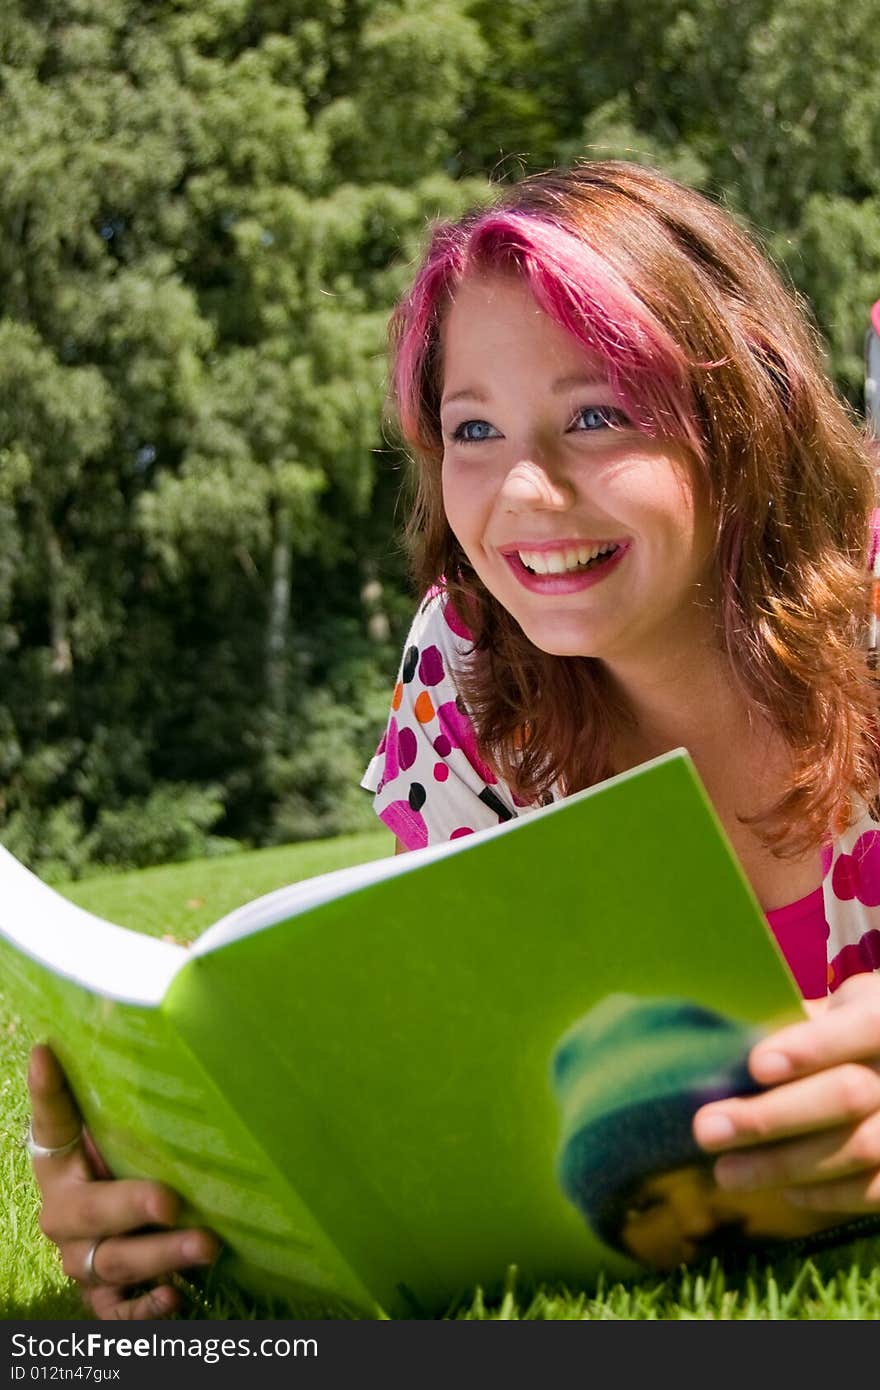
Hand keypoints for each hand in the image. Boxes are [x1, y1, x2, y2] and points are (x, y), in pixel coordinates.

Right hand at [27, 1044, 220, 1318]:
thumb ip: (128, 1109)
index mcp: (60, 1164)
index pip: (51, 1121)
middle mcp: (62, 1214)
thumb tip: (152, 1044)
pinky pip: (118, 1311)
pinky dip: (147, 1309)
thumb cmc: (131, 1169)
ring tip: (207, 1246)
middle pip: (91, 1211)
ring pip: (114, 1262)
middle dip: (131, 1206)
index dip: (48, 1090)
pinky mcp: (100, 1296)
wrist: (126, 1236)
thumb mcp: (124, 1139)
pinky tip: (175, 1297)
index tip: (47, 1053)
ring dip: (161, 1256)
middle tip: (170, 1202)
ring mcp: (78, 1259)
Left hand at [693, 972, 879, 1216]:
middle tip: (707, 1130)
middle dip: (772, 1116)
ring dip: (784, 1165)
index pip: (862, 1026)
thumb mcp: (838, 1008)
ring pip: (860, 1148)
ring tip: (726, 1172)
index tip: (756, 1066)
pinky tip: (784, 1190)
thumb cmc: (852, 1029)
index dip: (812, 1047)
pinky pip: (876, 1188)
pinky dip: (827, 1194)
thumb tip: (729, 1062)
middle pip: (848, 1095)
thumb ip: (803, 1027)